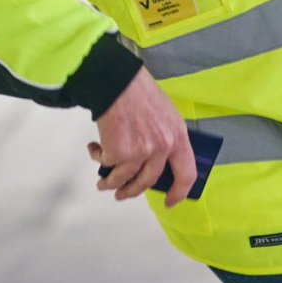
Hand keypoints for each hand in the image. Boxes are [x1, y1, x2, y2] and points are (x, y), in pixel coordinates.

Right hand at [87, 68, 195, 206]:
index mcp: (178, 137)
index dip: (179, 192)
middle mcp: (162, 147)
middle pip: (148, 181)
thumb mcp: (166, 114)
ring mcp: (140, 152)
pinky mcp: (118, 152)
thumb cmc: (140, 93)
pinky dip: (98, 158)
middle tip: (122, 194)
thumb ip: (166, 138)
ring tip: (103, 183)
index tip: (170, 201)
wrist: (117, 81)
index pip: (187, 174)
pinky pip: (106, 164)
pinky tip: (94, 149)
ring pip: (123, 179)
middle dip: (132, 191)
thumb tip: (158, 163)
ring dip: (110, 183)